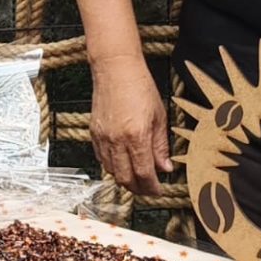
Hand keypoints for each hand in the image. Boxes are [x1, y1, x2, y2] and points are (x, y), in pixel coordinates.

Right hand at [90, 54, 172, 196]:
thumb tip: (166, 167)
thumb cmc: (139, 87)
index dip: (152, 187)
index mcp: (136, 136)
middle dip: (138, 189)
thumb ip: (161, 145)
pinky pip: (101, 158)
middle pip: (125, 178)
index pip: (144, 173)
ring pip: (112, 171)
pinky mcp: (93, 132)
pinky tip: (122, 163)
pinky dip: (112, 166)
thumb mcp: (159, 116)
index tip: (158, 191)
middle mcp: (116, 140)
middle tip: (149, 189)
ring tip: (137, 177)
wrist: (115, 69)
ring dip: (125, 179)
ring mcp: (103, 137)